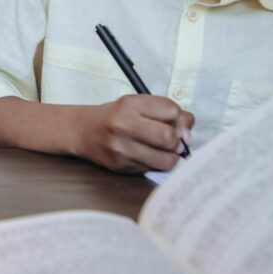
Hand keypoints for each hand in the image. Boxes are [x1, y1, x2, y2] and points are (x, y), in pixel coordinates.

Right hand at [75, 95, 193, 173]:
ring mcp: (122, 149)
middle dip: (177, 139)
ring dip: (171, 155)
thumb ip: (166, 112)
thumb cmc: (116, 116)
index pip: (172, 110)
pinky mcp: (122, 167)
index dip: (178, 116)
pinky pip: (154, 169)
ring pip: (166, 160)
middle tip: (171, 138)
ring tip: (162, 149)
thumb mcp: (139, 103)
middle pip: (169, 136)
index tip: (172, 119)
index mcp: (130, 104)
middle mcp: (123, 126)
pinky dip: (157, 163)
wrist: (84, 131)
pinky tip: (147, 154)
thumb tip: (188, 134)